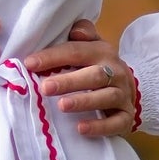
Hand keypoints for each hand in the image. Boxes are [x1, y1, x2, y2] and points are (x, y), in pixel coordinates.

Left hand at [24, 19, 137, 138]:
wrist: (128, 89)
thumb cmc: (99, 67)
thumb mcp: (92, 46)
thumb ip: (83, 34)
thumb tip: (75, 30)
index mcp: (102, 52)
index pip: (77, 51)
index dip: (54, 57)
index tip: (30, 64)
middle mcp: (116, 72)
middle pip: (94, 75)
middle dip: (69, 81)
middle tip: (45, 88)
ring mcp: (122, 95)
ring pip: (106, 97)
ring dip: (84, 101)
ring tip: (62, 106)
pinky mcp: (126, 117)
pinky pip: (116, 122)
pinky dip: (99, 126)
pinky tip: (81, 129)